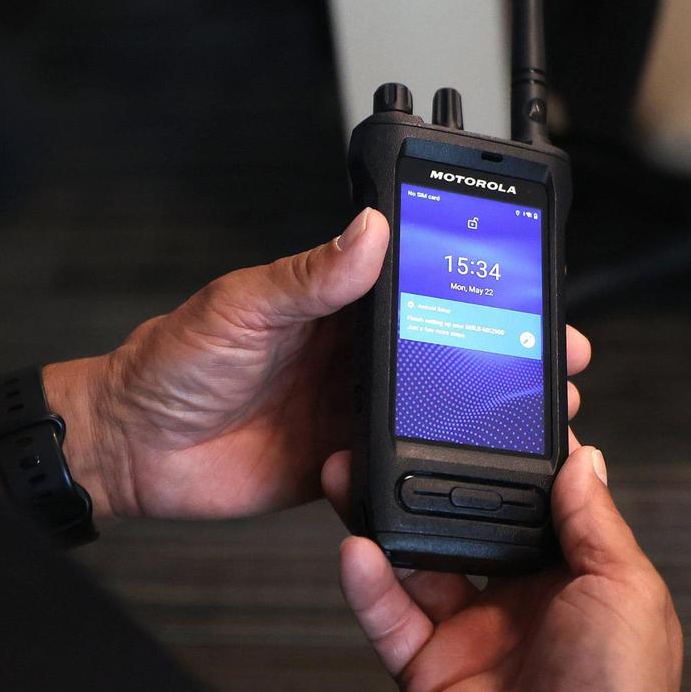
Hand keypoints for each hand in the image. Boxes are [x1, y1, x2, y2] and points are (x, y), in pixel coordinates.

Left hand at [0, 205, 587, 523]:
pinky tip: (465, 462)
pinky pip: (396, 459)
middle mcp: (350, 352)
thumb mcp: (242, 306)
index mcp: (331, 303)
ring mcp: (349, 407)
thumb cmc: (173, 363)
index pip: (416, 282)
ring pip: (432, 403)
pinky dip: (430, 462)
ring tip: (535, 410)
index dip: (473, 283)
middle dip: (502, 348)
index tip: (524, 282)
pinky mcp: (340, 458)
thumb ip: (309, 275)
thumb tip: (369, 229)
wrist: (134, 449)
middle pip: (443, 344)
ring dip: (480, 406)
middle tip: (556, 354)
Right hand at [322, 444, 682, 691]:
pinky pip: (389, 617)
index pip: (540, 505)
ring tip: (362, 476)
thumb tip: (585, 460)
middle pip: (469, 527)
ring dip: (387, 520)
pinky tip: (357, 549)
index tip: (486, 416)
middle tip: (407, 439)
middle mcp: (525, 605)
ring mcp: (473, 637)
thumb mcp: (628, 595)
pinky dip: (367, 584)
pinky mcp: (429, 671)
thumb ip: (596, 523)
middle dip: (436, 485)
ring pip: (419, 562)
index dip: (513, 463)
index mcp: (581, 582)